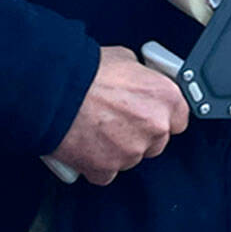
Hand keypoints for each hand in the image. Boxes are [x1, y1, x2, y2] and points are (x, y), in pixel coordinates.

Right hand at [48, 46, 189, 185]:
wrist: (50, 92)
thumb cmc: (84, 73)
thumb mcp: (125, 60)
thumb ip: (142, 78)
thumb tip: (140, 80)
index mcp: (166, 98)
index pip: (180, 119)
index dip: (162, 116)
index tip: (150, 114)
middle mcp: (155, 126)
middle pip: (157, 141)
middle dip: (139, 133)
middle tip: (116, 119)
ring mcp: (132, 151)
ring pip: (131, 157)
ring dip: (117, 148)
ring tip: (96, 128)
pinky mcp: (107, 168)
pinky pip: (106, 171)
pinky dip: (96, 162)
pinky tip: (85, 144)